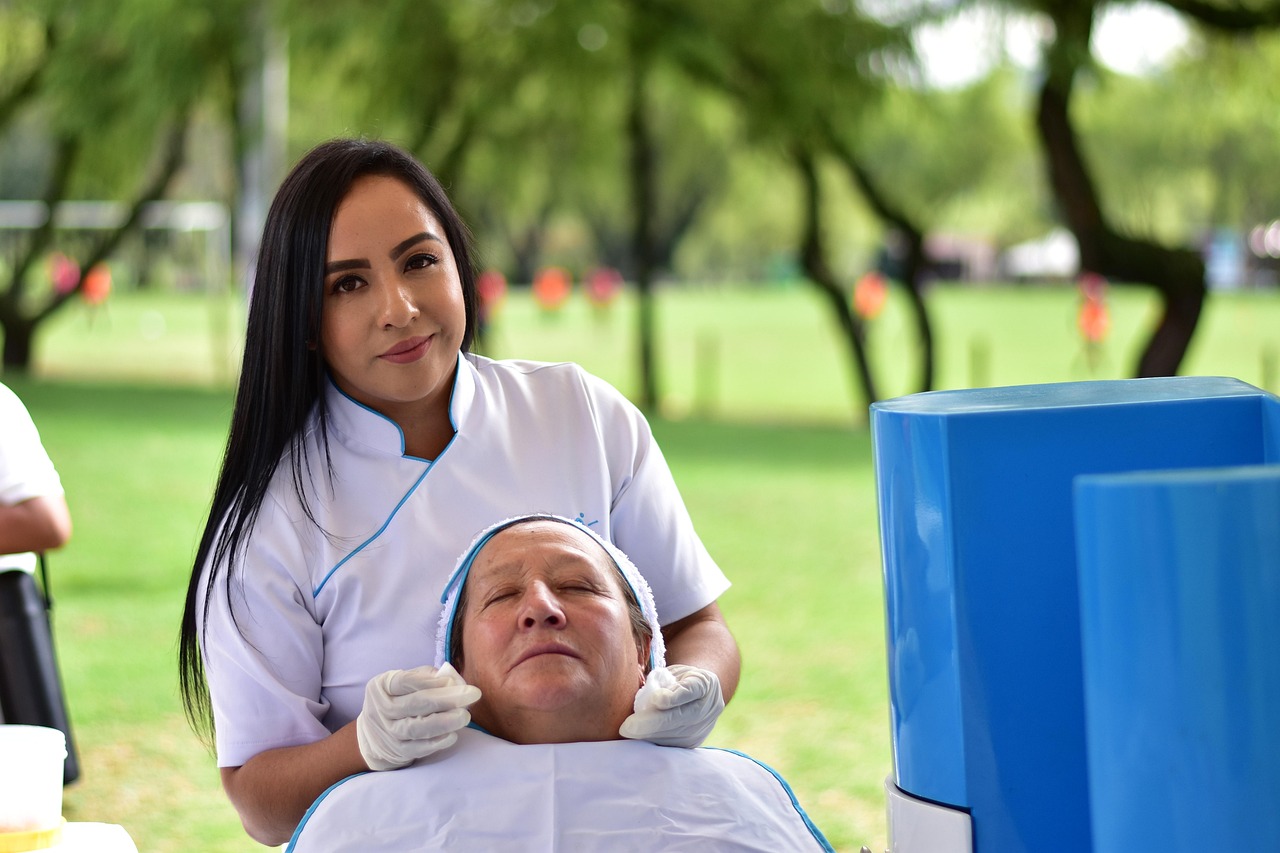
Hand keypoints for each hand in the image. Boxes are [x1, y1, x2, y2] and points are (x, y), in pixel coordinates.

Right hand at [356, 662, 480, 770]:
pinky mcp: (397, 751)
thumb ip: (427, 678)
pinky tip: (453, 735)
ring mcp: (388, 732)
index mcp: (382, 686)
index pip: (406, 681)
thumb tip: (454, 681)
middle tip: (472, 695)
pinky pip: (418, 748)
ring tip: (464, 716)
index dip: (431, 681)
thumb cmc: (398, 700)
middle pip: (416, 704)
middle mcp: (381, 709)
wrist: (373, 735)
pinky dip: (437, 742)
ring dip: (444, 722)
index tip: (454, 681)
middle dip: (447, 699)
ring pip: (417, 728)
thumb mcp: (403, 683)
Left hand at [619, 664, 723, 747]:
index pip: (690, 690)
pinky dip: (653, 740)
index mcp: (705, 683)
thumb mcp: (674, 672)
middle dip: (651, 723)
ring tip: (629, 732)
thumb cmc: (680, 678)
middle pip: (680, 718)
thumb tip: (647, 700)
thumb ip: (662, 681)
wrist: (701, 692)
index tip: (654, 700)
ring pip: (675, 735)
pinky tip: (637, 737)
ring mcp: (704, 727)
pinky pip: (672, 744)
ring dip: (649, 735)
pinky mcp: (694, 742)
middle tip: (627, 727)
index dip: (673, 697)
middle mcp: (709, 707)